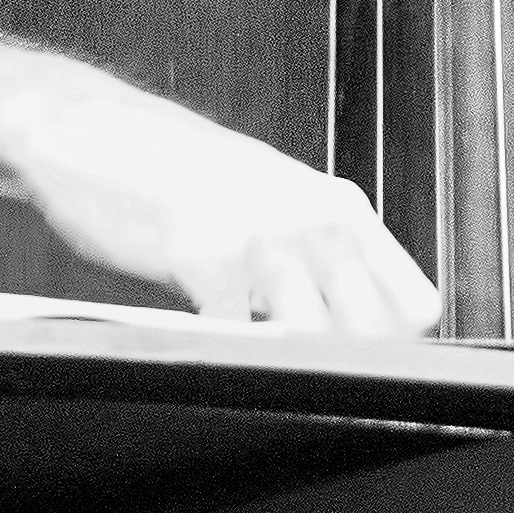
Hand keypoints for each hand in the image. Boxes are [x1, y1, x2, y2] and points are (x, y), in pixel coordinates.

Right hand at [8, 70, 441, 332]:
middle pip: (370, 328)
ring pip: (312, 334)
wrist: (100, 137)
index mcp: (342, 208)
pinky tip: (212, 342)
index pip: (413, 304)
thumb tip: (359, 332)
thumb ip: (322, 257)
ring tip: (259, 361)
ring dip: (286, 357)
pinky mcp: (204, 255)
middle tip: (306, 375)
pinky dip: (227, 350)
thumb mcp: (278, 203)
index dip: (394, 347)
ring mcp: (263, 236)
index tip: (362, 365)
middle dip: (344, 363)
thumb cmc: (189, 181)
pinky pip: (235, 332)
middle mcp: (314, 218)